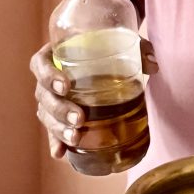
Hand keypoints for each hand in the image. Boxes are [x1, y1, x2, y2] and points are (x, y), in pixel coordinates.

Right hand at [29, 39, 157, 159]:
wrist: (99, 48)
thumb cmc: (104, 43)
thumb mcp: (118, 40)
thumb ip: (136, 48)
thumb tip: (154, 65)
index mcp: (54, 53)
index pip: (39, 64)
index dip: (48, 75)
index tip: (65, 86)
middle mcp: (48, 76)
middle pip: (43, 95)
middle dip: (59, 109)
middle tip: (79, 118)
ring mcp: (50, 97)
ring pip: (46, 114)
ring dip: (58, 128)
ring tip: (76, 137)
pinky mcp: (58, 114)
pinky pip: (52, 129)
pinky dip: (56, 141)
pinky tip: (61, 153)